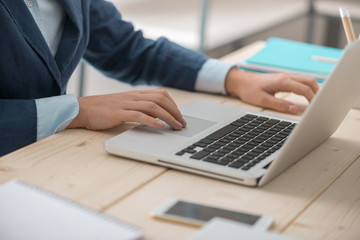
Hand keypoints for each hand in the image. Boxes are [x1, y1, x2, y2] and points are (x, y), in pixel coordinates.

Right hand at [67, 89, 186, 129]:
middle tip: (182, 123)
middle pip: (160, 99)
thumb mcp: (124, 105)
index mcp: (135, 94)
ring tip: (175, 126)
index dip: (173, 104)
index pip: (161, 94)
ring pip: (153, 106)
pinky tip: (160, 127)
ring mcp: (126, 103)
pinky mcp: (119, 113)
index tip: (180, 116)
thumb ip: (139, 108)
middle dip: (175, 111)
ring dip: (168, 117)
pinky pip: (139, 115)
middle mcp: (133, 96)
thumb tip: (156, 117)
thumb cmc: (103, 110)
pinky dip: (152, 121)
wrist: (82, 109)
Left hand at [225, 69, 318, 113]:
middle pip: (310, 81)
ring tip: (316, 101)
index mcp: (282, 81)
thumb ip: (279, 105)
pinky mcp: (283, 79)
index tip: (316, 108)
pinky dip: (307, 88)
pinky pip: (300, 81)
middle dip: (318, 92)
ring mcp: (285, 77)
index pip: (304, 89)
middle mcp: (286, 77)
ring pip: (306, 80)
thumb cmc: (249, 90)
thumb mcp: (263, 100)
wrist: (241, 82)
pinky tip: (307, 96)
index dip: (313, 98)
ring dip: (313, 89)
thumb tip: (294, 110)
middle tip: (320, 104)